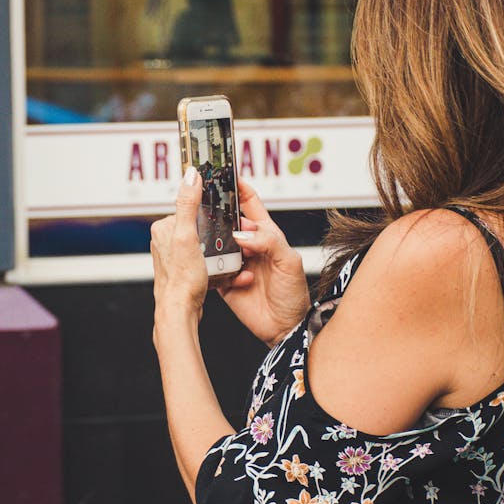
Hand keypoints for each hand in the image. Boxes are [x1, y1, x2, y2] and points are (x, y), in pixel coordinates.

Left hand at [151, 167, 210, 326]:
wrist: (180, 310)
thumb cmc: (182, 278)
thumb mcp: (188, 235)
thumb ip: (188, 203)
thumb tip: (191, 175)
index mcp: (163, 227)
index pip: (192, 210)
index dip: (210, 217)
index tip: (221, 224)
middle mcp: (165, 241)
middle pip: (201, 227)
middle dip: (215, 236)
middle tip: (222, 247)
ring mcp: (174, 256)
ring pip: (204, 245)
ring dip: (216, 252)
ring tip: (220, 262)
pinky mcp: (183, 269)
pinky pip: (204, 261)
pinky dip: (213, 265)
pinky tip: (217, 271)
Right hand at [217, 179, 309, 346]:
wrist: (285, 328)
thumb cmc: (294, 294)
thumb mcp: (289, 262)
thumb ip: (268, 241)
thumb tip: (242, 233)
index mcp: (266, 235)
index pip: (250, 204)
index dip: (239, 188)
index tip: (226, 175)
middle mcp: (248, 246)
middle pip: (227, 222)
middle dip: (218, 215)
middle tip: (209, 212)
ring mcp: (235, 263)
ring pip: (216, 245)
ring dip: (216, 246)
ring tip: (224, 252)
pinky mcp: (224, 281)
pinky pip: (213, 270)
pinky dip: (219, 272)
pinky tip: (237, 280)